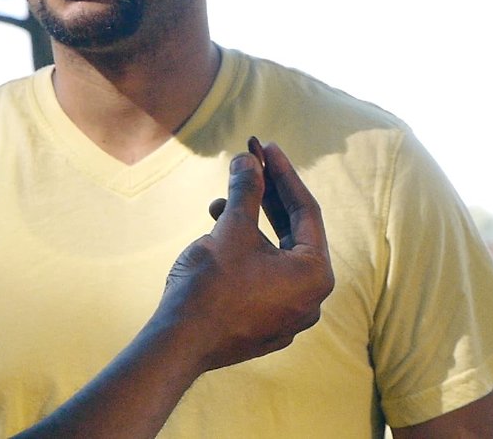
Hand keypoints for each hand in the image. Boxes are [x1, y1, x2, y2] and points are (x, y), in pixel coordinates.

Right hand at [159, 141, 333, 371]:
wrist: (177, 343)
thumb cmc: (210, 287)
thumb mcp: (232, 229)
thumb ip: (247, 191)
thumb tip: (249, 160)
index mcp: (315, 274)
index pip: (306, 210)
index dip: (284, 173)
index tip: (266, 147)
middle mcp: (311, 298)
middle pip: (294, 232)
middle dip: (268, 196)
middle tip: (251, 163)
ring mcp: (289, 315)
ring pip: (276, 254)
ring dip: (252, 223)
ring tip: (220, 203)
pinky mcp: (266, 324)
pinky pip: (264, 277)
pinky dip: (248, 251)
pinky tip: (219, 235)